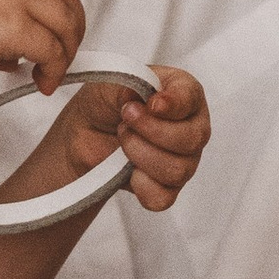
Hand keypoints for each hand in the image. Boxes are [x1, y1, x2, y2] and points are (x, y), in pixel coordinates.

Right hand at [0, 0, 84, 93]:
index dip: (57, 5)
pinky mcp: (11, 25)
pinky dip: (54, 69)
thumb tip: (10, 52)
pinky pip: (51, 49)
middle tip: (66, 52)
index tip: (56, 28)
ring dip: (66, 51)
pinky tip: (41, 83)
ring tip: (52, 74)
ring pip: (64, 21)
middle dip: (73, 26)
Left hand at [48, 63, 208, 212]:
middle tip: (124, 121)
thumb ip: (134, 83)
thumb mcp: (113, 82)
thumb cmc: (105, 102)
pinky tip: (128, 169)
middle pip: (191, 139)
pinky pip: (164, 196)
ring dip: (140, 154)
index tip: (151, 105)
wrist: (85, 132)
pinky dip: (141, 185)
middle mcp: (193, 126)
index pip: (191, 98)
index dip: (173, 104)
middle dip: (150, 131)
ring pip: (177, 169)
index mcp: (185, 92)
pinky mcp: (169, 187)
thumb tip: (152, 101)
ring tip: (123, 140)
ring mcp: (185, 159)